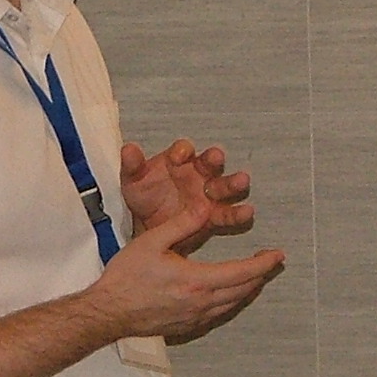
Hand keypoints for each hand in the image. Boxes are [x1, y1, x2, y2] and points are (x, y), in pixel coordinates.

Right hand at [95, 198, 283, 342]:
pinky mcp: (188, 326)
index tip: (278, 255)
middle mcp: (202, 302)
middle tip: (273, 262)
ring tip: (258, 275)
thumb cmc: (126, 277)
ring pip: (234, 304)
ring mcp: (196, 317)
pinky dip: (233, 301)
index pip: (242, 272)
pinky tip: (232, 294)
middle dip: (262, 275)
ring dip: (249, 289)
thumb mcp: (152, 241)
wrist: (108, 312)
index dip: (263, 263)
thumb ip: (182, 223)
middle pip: (244, 290)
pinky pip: (220, 314)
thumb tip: (205, 206)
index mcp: (197, 280)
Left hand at [120, 138, 253, 252]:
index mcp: (178, 161)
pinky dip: (238, 213)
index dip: (182, 151)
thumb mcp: (133, 182)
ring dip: (233, 183)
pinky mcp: (214, 215)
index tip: (179, 156)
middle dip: (214, 159)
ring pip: (224, 186)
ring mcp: (208, 194)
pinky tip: (247, 212)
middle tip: (217, 158)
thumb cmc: (144, 197)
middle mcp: (197, 174)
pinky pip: (228, 213)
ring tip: (242, 181)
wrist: (149, 227)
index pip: (183, 150)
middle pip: (209, 163)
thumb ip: (132, 166)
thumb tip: (129, 148)